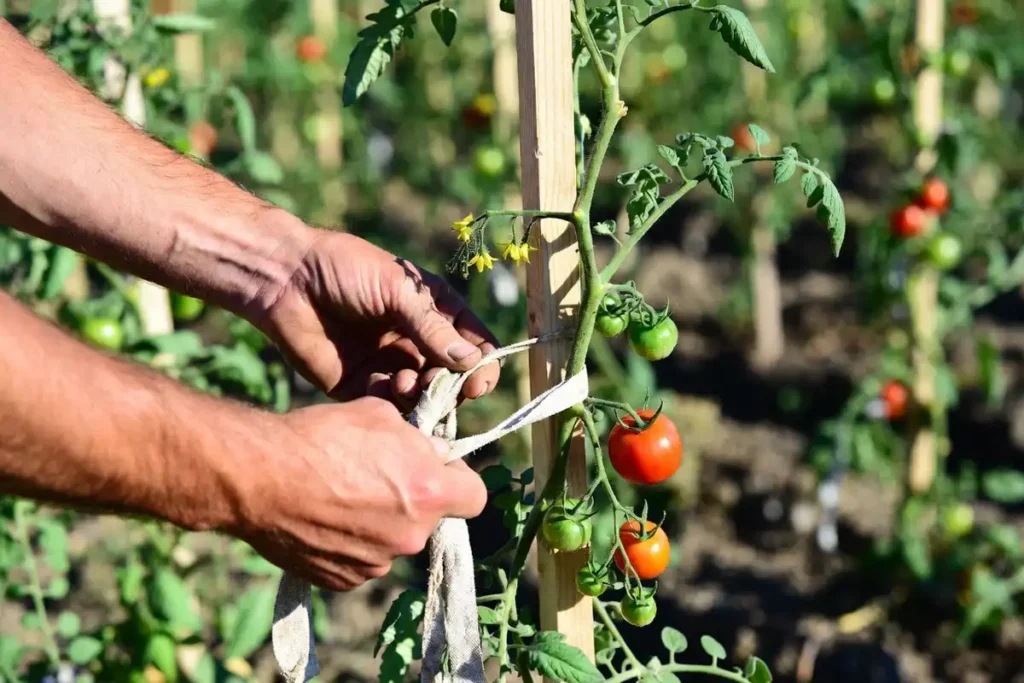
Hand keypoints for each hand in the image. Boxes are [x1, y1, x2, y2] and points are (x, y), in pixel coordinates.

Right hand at [234, 397, 486, 589]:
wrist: (259, 476)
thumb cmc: (321, 436)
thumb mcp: (381, 416)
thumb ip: (418, 440)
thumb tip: (434, 452)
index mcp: (430, 493)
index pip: (475, 497)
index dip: (458, 480)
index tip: (436, 468)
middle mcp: (411, 535)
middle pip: (429, 518)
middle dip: (411, 498)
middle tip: (375, 475)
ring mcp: (377, 563)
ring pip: (393, 539)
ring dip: (379, 521)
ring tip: (339, 494)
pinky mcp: (344, 579)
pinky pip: (360, 559)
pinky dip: (349, 542)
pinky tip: (322, 516)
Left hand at [254, 228, 499, 403]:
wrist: (286, 280)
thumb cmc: (345, 270)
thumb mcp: (397, 290)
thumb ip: (432, 327)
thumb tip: (472, 362)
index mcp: (435, 310)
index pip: (475, 344)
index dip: (483, 365)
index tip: (477, 381)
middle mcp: (417, 340)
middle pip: (453, 377)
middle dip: (452, 386)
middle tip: (439, 387)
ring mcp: (391, 364)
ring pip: (423, 395)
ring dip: (423, 395)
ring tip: (406, 383)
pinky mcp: (361, 384)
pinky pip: (389, 405)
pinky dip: (393, 403)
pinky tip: (385, 386)